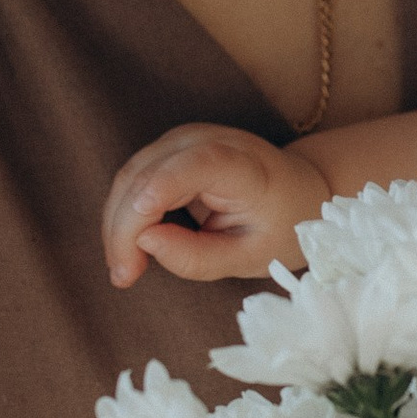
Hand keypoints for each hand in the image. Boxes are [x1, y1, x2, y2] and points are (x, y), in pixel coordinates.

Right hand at [102, 123, 330, 288]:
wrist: (298, 190)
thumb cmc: (280, 226)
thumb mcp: (251, 258)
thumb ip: (199, 257)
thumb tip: (144, 242)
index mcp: (243, 165)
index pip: (196, 164)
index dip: (161, 189)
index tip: (138, 231)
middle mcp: (207, 140)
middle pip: (147, 176)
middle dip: (124, 229)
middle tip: (124, 278)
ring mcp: (183, 139)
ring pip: (130, 176)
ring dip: (117, 225)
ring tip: (125, 270)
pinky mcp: (168, 148)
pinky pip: (133, 179)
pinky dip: (124, 214)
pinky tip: (129, 248)